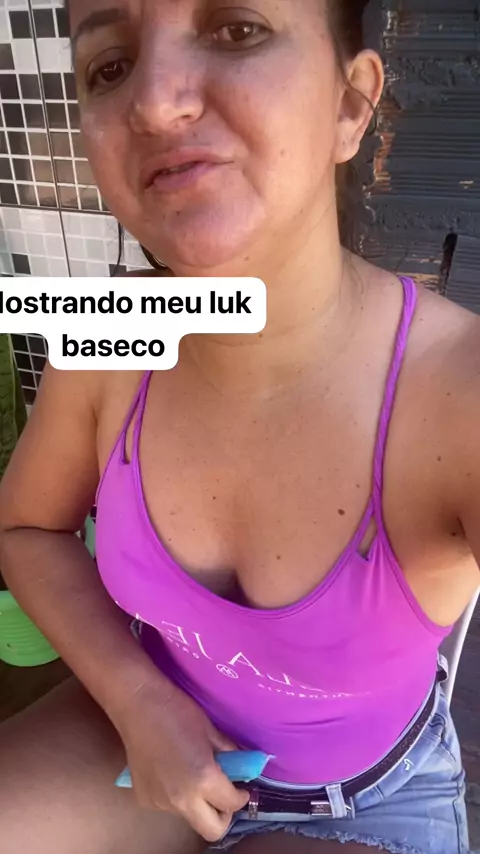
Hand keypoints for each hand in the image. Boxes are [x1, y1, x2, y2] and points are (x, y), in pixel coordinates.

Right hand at [117, 682, 249, 841]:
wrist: (138, 705)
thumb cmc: (178, 711)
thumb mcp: (211, 731)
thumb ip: (229, 754)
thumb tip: (243, 766)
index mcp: (203, 780)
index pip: (231, 804)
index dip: (241, 796)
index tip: (241, 787)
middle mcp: (182, 800)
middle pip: (212, 830)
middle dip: (223, 815)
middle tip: (224, 793)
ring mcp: (160, 802)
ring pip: (189, 817)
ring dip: (198, 804)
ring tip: (193, 775)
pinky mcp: (144, 799)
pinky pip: (169, 807)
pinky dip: (177, 796)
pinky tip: (172, 773)